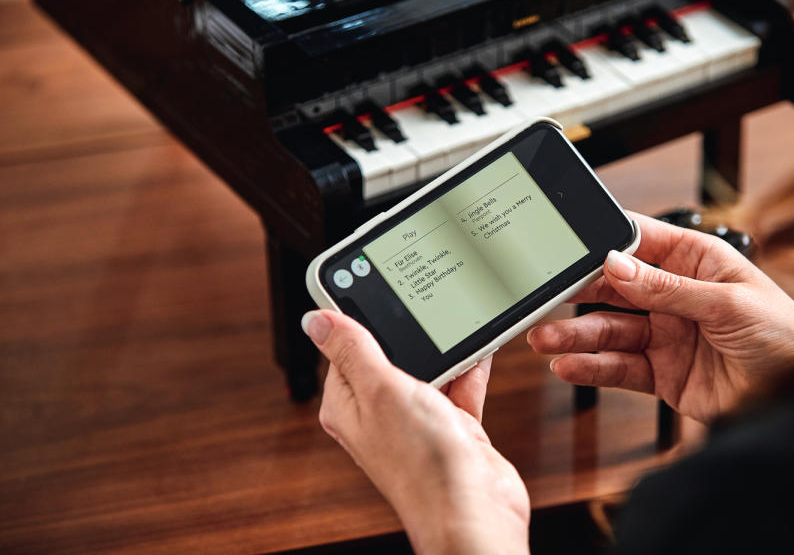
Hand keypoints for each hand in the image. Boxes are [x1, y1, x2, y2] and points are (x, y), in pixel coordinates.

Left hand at [303, 310, 529, 554]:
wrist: (473, 510)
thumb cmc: (422, 462)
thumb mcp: (380, 389)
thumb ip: (352, 349)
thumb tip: (315, 319)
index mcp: (348, 405)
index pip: (342, 348)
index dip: (356, 317)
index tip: (369, 284)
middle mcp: (379, 414)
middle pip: (389, 355)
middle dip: (407, 331)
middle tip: (421, 301)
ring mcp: (416, 422)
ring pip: (428, 370)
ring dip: (443, 349)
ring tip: (454, 321)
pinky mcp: (451, 429)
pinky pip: (458, 387)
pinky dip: (468, 369)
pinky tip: (478, 348)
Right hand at [527, 212, 793, 421]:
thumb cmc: (786, 338)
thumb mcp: (728, 302)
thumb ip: (668, 287)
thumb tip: (618, 264)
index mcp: (695, 262)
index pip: (639, 242)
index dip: (603, 243)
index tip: (567, 249)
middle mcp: (675, 295)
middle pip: (614, 288)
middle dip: (577, 293)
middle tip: (542, 298)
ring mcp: (665, 335)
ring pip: (609, 329)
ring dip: (575, 334)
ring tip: (545, 339)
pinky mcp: (661, 373)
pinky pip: (618, 367)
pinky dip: (591, 367)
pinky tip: (569, 365)